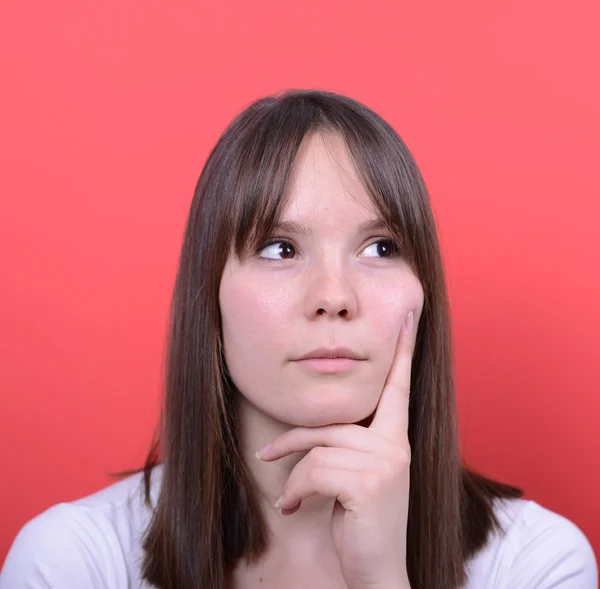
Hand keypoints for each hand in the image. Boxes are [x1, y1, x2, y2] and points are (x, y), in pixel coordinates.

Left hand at [255, 310, 416, 588]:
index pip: (399, 386)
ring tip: (290, 500)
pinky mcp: (368, 482)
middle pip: (329, 424)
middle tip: (266, 455)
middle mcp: (395, 445)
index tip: (407, 314)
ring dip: (295, 478)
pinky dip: (296, 492)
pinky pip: (314, 471)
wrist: (376, 572)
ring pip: (317, 450)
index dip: (404, 349)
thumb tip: (312, 435)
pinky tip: (294, 509)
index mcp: (396, 439)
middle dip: (292, 441)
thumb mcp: (358, 478)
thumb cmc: (362, 523)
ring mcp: (385, 462)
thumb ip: (348, 447)